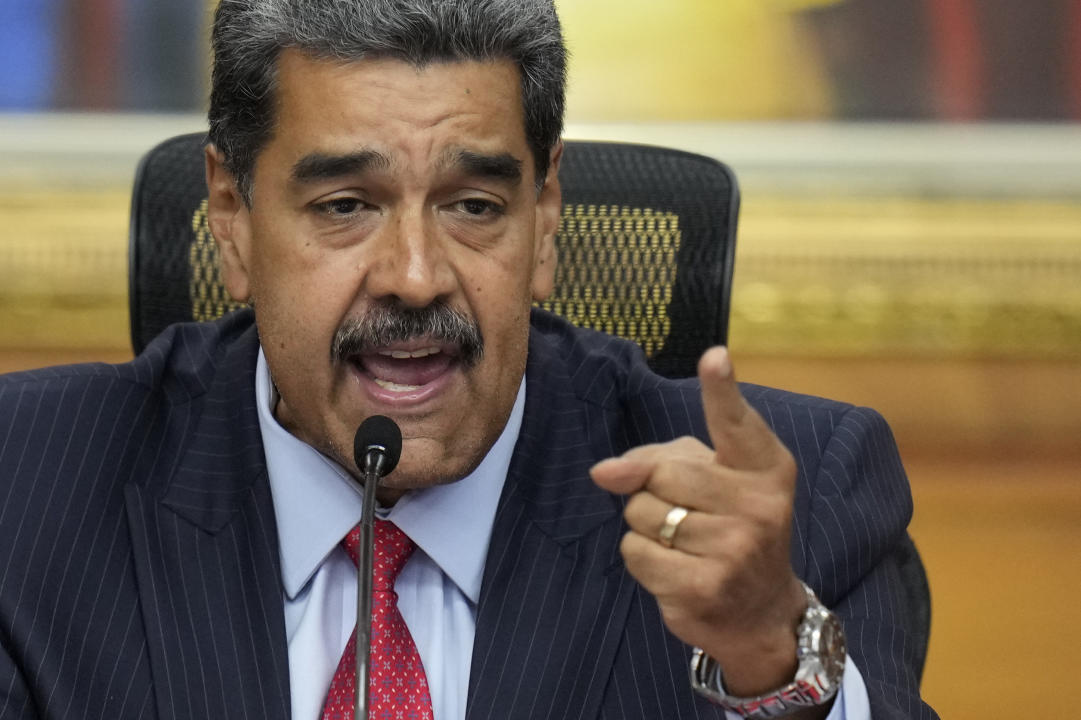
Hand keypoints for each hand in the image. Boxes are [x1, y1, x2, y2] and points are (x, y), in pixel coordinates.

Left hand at [590, 347, 807, 697]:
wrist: (760, 612)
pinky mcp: (702, 587)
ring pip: (641, 513)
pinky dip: (642, 559)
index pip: (737, 423)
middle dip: (653, 489)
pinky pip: (635, 552)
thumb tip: (604, 472)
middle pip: (662, 472)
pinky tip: (675, 570)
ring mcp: (733, 550)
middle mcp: (758, 506)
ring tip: (683, 544)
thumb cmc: (729, 527)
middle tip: (685, 512)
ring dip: (646, 527)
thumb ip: (660, 458)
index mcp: (765, 469)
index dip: (722, 389)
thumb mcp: (711, 480)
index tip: (714, 357)